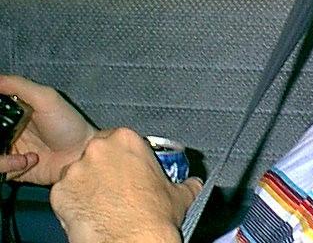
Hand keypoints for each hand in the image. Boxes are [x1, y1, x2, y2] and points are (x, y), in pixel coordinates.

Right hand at [0, 75, 96, 184]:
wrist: (81, 154)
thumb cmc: (67, 124)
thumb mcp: (46, 98)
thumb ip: (19, 85)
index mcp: (11, 111)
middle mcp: (5, 131)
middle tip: (8, 139)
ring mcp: (7, 151)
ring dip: (2, 159)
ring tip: (23, 156)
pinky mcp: (10, 171)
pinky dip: (8, 168)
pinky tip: (28, 161)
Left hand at [50, 128, 202, 242]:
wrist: (132, 242)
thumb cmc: (155, 217)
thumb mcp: (180, 195)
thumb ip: (188, 184)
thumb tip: (196, 184)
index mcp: (127, 140)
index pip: (119, 138)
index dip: (122, 155)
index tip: (126, 167)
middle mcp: (98, 149)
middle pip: (96, 151)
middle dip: (102, 166)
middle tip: (113, 186)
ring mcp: (75, 170)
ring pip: (77, 172)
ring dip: (86, 183)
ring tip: (100, 202)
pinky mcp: (58, 192)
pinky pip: (64, 193)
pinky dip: (73, 202)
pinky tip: (87, 213)